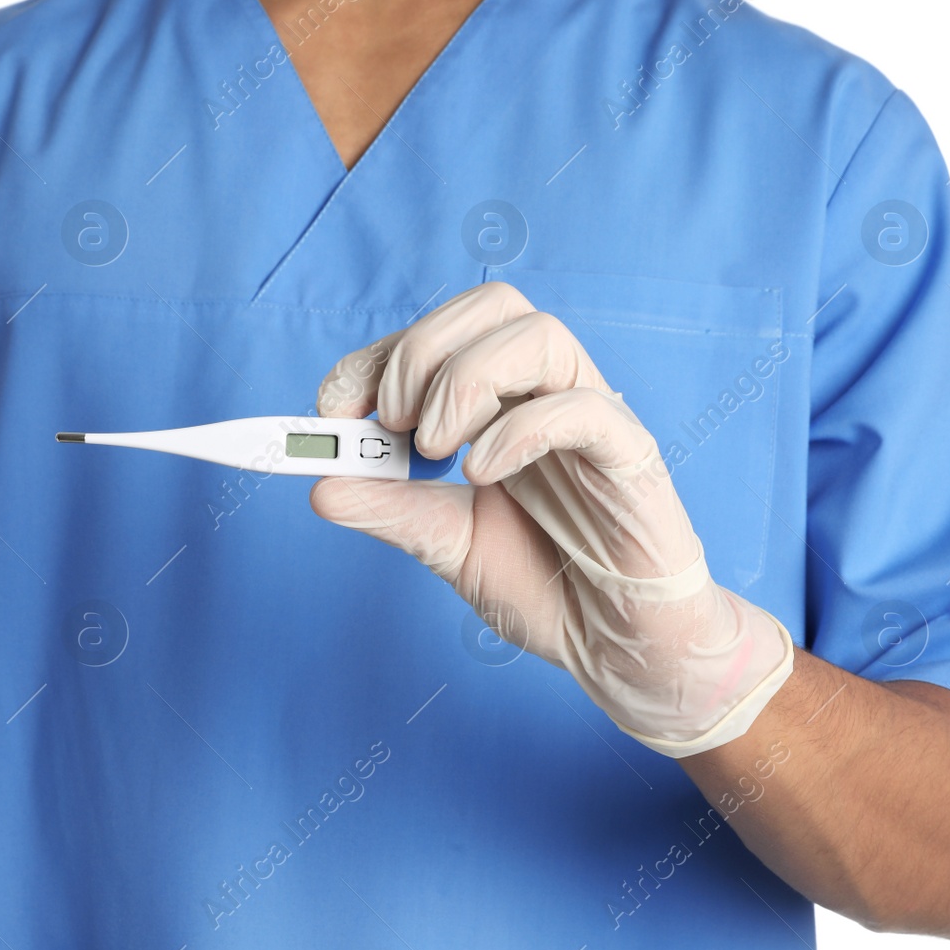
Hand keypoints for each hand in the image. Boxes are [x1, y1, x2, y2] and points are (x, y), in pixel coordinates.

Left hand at [310, 282, 792, 755]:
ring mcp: (590, 418)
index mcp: (501, 401)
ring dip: (466, 381)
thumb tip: (319, 485)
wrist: (615, 646)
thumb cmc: (545, 584)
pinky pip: (582, 408)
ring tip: (437, 451)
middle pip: (492, 304)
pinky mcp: (630, 456)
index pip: (440, 332)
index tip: (333, 407)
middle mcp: (546, 393)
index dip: (378, 355)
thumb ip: (390, 509)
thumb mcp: (446, 545)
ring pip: (538, 334)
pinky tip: (483, 475)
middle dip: (421, 354)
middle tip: (395, 428)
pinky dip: (517, 431)